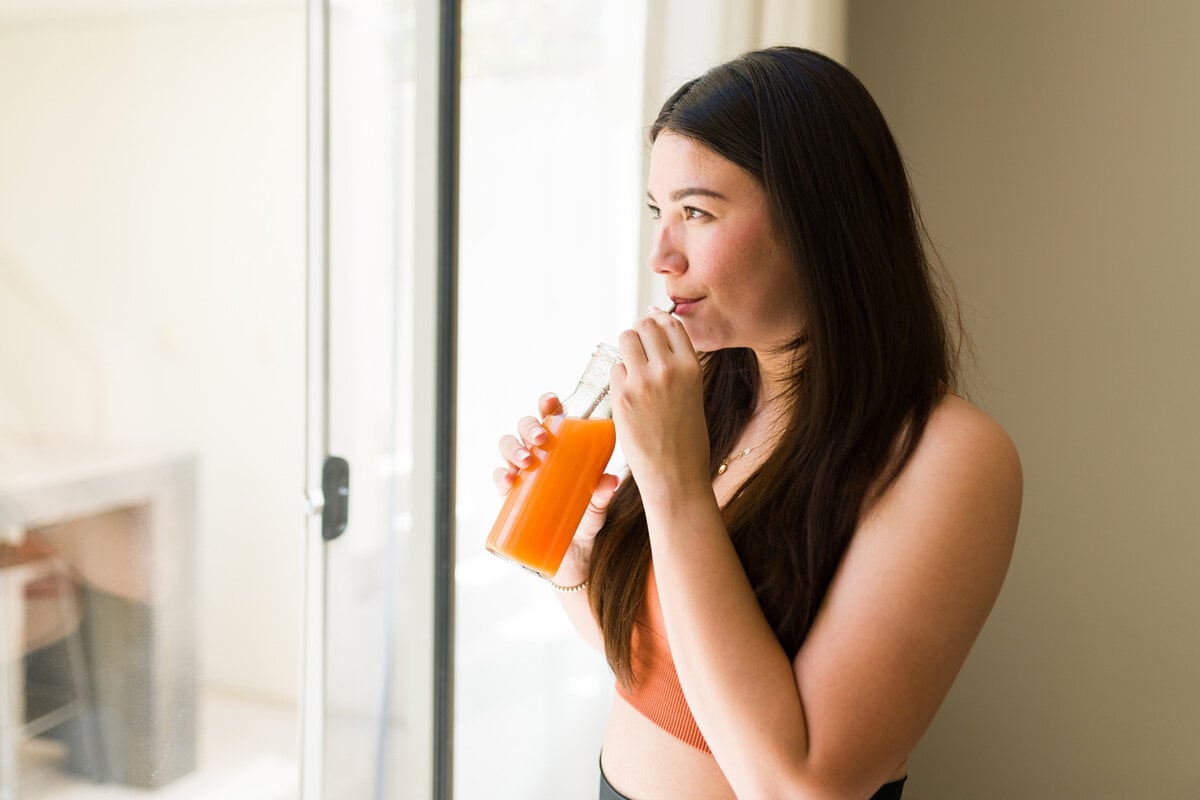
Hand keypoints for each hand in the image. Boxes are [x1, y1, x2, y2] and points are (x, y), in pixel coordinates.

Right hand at [493, 393, 619, 553]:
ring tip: (526, 460)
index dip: (547, 404)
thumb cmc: (585, 518)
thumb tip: (611, 480)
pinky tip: (509, 480)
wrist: (570, 552)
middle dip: (529, 427)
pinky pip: (500, 478)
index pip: (550, 417)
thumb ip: (602, 493)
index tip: (552, 402)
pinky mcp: (510, 495)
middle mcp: (537, 453)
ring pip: (508, 447)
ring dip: (513, 448)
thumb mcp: (597, 505)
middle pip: (525, 427)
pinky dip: (502, 475)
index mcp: (559, 446)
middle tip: (540, 439)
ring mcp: (522, 472)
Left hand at [610, 307, 709, 498]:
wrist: (675, 474)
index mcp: (691, 367)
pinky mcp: (622, 396)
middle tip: (639, 348)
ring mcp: (643, 381)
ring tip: (632, 369)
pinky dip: (619, 378)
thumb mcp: (693, 393)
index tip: (652, 320)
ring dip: (627, 348)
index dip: (659, 318)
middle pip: (645, 325)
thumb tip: (655, 337)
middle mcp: (668, 368)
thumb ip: (677, 365)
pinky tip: (629, 396)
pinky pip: (615, 370)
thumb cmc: (686, 438)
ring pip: (626, 338)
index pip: (671, 324)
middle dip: (640, 332)